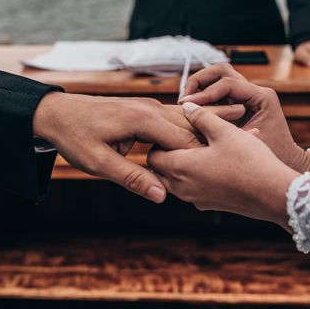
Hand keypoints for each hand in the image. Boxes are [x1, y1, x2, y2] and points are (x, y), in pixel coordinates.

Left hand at [33, 92, 243, 203]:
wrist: (57, 113)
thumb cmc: (76, 136)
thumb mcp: (99, 162)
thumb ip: (132, 177)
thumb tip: (159, 196)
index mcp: (145, 121)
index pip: (185, 139)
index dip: (209, 153)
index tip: (234, 167)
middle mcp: (152, 113)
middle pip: (193, 126)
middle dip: (219, 133)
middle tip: (252, 137)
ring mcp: (150, 112)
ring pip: (188, 123)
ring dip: (210, 128)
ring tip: (242, 132)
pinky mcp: (147, 115)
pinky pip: (177, 123)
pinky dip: (194, 129)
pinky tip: (209, 136)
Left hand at [148, 103, 299, 227]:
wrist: (274, 195)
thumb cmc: (249, 161)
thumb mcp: (224, 131)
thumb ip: (201, 116)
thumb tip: (186, 107)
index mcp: (181, 168)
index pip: (152, 156)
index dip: (160, 141)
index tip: (176, 129)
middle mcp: (183, 188)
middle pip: (161, 171)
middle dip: (168, 154)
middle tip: (186, 136)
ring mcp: (197, 199)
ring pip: (177, 181)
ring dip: (184, 165)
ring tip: (205, 146)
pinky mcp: (211, 205)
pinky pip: (194, 189)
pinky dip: (199, 176)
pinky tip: (220, 161)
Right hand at [180, 63, 308, 170]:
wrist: (288, 162)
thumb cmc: (272, 157)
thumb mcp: (244, 143)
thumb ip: (222, 129)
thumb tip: (192, 118)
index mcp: (262, 97)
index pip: (227, 84)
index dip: (203, 94)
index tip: (186, 106)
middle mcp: (256, 91)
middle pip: (221, 71)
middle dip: (199, 82)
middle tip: (184, 99)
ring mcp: (248, 96)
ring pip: (219, 78)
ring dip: (200, 87)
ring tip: (186, 104)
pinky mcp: (241, 103)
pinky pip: (220, 92)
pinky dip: (205, 98)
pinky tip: (194, 113)